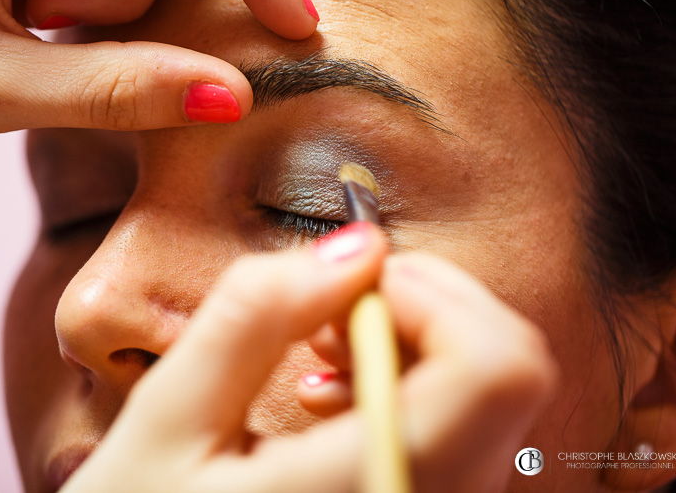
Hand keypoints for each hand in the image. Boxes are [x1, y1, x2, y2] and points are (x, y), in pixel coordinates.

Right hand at [63, 223, 556, 492]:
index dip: (429, 294)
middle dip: (421, 307)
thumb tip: (356, 245)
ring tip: (318, 351)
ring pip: (491, 397)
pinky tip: (332, 396)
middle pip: (508, 371)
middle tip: (328, 312)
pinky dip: (406, 384)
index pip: (494, 369)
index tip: (347, 287)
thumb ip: (254, 319)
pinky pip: (465, 431)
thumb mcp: (167, 423)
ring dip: (411, 342)